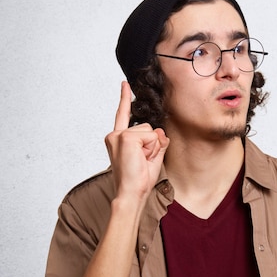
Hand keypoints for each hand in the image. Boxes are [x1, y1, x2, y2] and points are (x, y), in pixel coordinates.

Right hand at [104, 81, 168, 202]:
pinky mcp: (125, 138)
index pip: (123, 114)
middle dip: (152, 144)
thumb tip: (161, 133)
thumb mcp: (153, 157)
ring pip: (150, 131)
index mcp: (118, 138)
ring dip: (151, 148)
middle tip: (143, 161)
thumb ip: (157, 142)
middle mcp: (115, 135)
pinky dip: (151, 149)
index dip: (125, 98)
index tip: (125, 83)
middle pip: (147, 127)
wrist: (132, 192)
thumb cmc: (139, 179)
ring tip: (141, 161)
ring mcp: (119, 136)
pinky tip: (141, 158)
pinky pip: (150, 136)